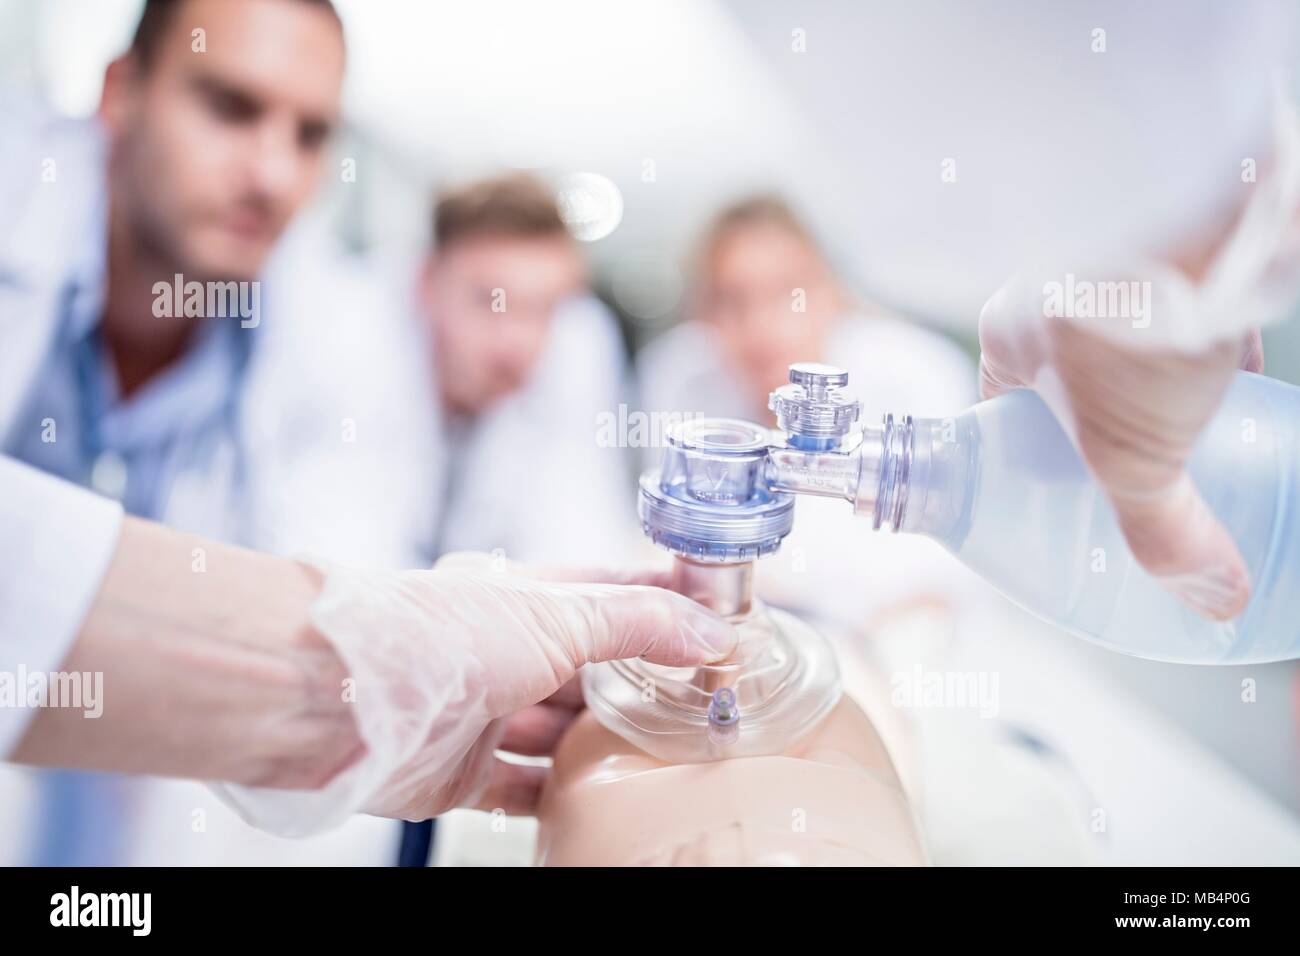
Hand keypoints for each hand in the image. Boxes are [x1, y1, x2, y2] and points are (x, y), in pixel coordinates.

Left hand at [310, 552, 733, 821]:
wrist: (342, 701)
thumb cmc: (441, 636)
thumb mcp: (557, 615)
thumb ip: (637, 624)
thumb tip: (710, 632)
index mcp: (526, 597)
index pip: (609, 593)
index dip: (661, 604)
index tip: (716, 621)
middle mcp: (503, 650)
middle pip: (588, 669)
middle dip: (642, 683)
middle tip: (704, 700)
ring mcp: (482, 712)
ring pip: (558, 731)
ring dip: (604, 743)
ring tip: (668, 756)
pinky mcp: (459, 771)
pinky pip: (519, 788)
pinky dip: (557, 796)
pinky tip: (599, 801)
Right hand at [978, 279, 1262, 619]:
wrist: (1196, 212)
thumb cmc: (1124, 326)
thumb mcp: (1132, 457)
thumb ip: (1164, 533)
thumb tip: (1213, 599)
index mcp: (1013, 338)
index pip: (1008, 412)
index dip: (1033, 459)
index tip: (1067, 497)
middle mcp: (1064, 297)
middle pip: (1085, 386)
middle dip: (1119, 433)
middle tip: (1154, 478)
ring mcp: (1132, 268)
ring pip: (1150, 348)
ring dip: (1179, 392)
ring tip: (1212, 439)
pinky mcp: (1199, 249)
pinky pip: (1208, 314)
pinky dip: (1227, 351)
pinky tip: (1250, 385)